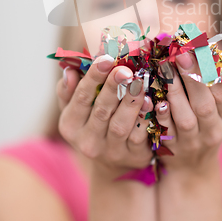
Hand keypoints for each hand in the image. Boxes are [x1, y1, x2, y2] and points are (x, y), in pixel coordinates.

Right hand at [55, 55, 153, 178]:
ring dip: (131, 102)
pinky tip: (152, 102)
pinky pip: (140, 137)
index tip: (105, 58)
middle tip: (124, 69)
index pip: (80, 98)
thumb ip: (69, 89)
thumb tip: (69, 71)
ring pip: (121, 125)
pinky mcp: (133, 157)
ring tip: (139, 82)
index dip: (93, 77)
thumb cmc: (93, 122)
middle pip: (101, 111)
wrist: (113, 162)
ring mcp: (111, 152)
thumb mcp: (75, 109)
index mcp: (70, 125)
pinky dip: (145, 119)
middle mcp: (87, 141)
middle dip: (113, 88)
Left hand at [155, 52, 221, 173]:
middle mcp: (215, 129)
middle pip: (205, 104)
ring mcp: (194, 141)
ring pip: (185, 117)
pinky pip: (164, 130)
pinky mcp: (173, 149)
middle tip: (180, 52)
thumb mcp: (218, 102)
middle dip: (192, 76)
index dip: (212, 69)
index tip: (201, 46)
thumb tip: (205, 42)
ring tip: (164, 66)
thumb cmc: (205, 120)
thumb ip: (213, 77)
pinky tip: (151, 95)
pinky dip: (158, 112)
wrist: (193, 165)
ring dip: (174, 91)